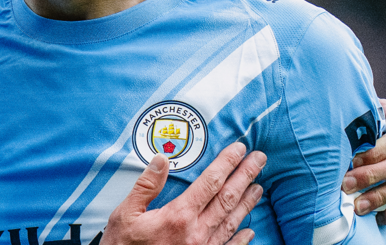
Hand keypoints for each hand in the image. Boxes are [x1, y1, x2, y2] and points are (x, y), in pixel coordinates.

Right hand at [102, 143, 265, 244]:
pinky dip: (242, 239)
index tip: (239, 149)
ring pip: (232, 221)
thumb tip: (161, 160)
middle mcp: (196, 232)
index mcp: (179, 216)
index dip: (226, 163)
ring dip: (247, 203)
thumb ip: (145, 186)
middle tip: (259, 160)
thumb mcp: (126, 214)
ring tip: (259, 187)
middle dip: (245, 176)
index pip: (209, 183)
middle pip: (227, 198)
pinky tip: (250, 231)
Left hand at [341, 98, 385, 223]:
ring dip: (379, 197)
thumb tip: (331, 142)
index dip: (374, 153)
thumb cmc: (360, 118)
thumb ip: (354, 123)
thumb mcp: (359, 113)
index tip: (351, 161)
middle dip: (369, 177)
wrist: (371, 125)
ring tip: (356, 205)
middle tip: (345, 185)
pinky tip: (376, 217)